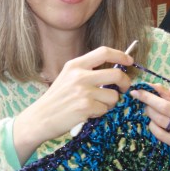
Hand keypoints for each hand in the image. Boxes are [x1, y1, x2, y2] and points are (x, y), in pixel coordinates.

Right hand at [12, 46, 133, 162]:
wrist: (40, 118)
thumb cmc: (56, 100)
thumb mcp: (67, 78)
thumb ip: (87, 72)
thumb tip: (114, 71)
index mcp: (75, 65)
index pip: (104, 52)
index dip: (121, 55)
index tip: (129, 60)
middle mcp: (80, 75)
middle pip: (116, 73)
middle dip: (125, 82)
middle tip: (123, 89)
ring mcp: (83, 91)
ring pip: (113, 95)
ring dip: (110, 103)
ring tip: (96, 106)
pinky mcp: (86, 107)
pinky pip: (105, 109)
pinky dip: (100, 114)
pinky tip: (88, 114)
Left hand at [129, 83, 169, 170]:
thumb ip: (167, 94)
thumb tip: (151, 86)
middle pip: (166, 107)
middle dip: (148, 98)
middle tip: (136, 93)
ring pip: (159, 119)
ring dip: (149, 111)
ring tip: (147, 108)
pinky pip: (158, 132)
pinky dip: (152, 125)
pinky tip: (153, 123)